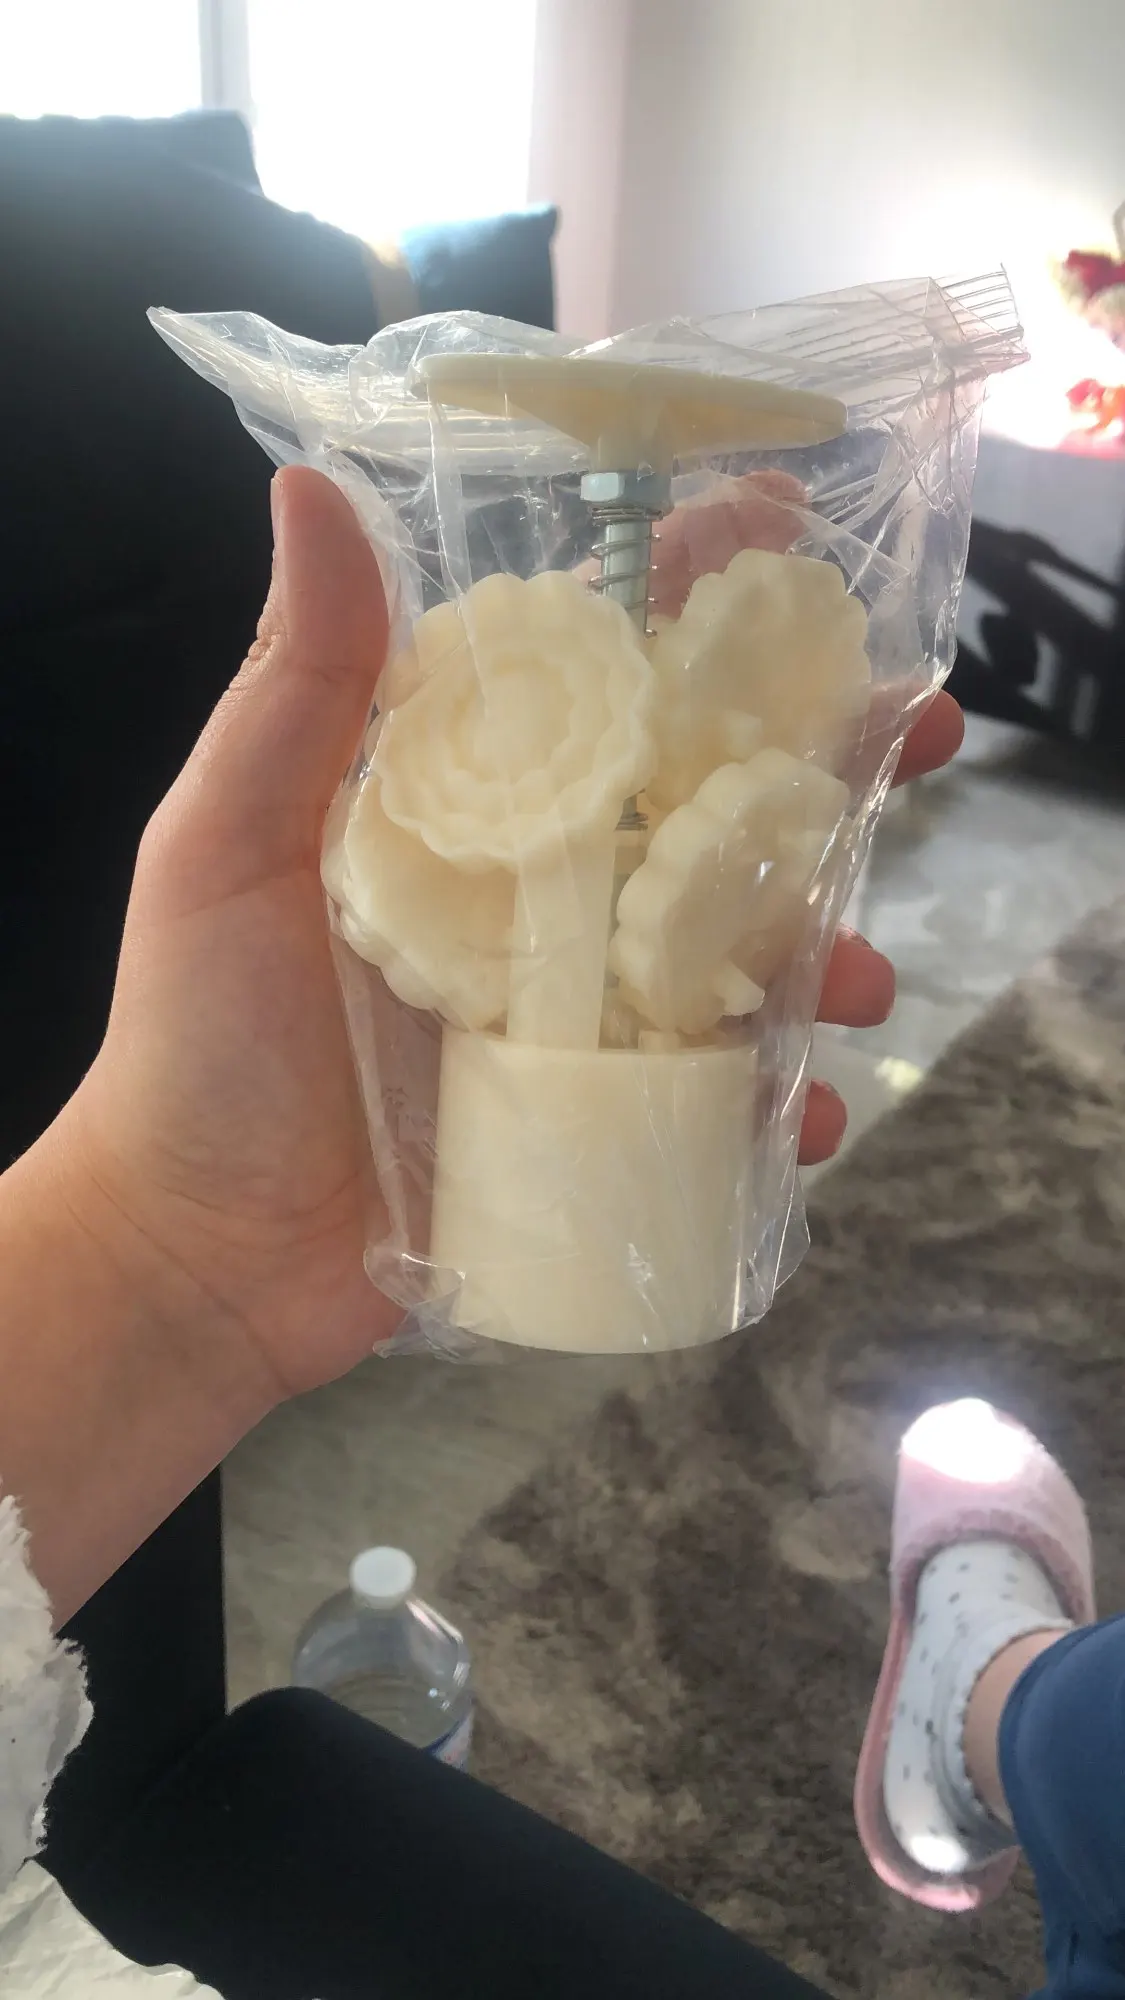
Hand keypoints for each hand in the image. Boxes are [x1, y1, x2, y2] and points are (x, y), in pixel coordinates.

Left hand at [64, 469, 959, 1408]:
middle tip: (919, 731)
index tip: (784, 530)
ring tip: (855, 983)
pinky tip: (809, 1119)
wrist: (202, 1256)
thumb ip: (298, 685)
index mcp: (464, 801)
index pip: (592, 669)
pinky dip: (780, 1109)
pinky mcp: (601, 1118)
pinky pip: (721, 1099)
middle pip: (705, 798)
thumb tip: (310, 489)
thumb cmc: (199, 1041)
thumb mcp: (230, 844)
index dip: (688, 591)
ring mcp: (581, 1007)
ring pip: (741, 948)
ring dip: (827, 949)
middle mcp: (540, 888)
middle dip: (826, 756)